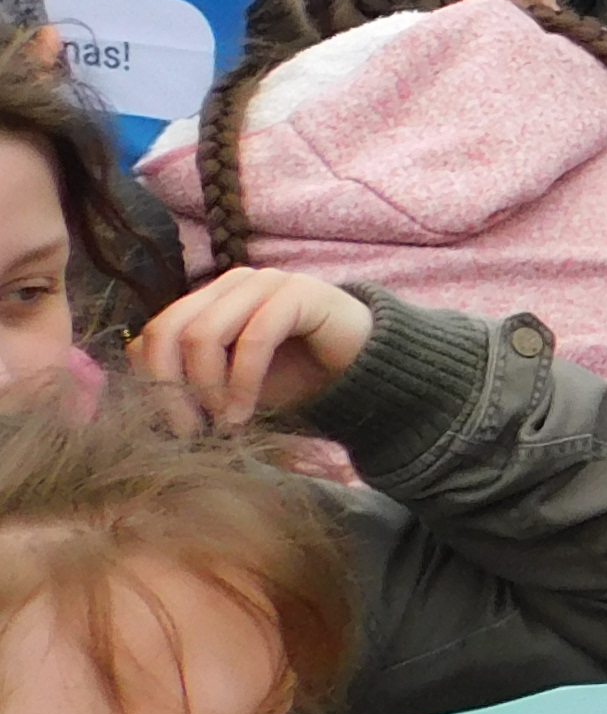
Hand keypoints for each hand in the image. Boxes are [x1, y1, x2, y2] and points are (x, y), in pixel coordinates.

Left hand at [134, 269, 373, 431]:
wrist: (364, 374)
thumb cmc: (294, 380)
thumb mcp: (228, 385)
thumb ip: (187, 376)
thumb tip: (134, 384)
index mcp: (209, 300)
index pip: (155, 332)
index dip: (152, 382)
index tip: (175, 428)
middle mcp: (232, 284)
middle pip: (169, 330)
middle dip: (172, 388)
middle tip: (191, 431)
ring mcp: (266, 282)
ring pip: (204, 333)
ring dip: (209, 388)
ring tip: (226, 422)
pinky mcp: (299, 292)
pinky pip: (254, 337)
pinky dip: (242, 383)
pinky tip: (246, 413)